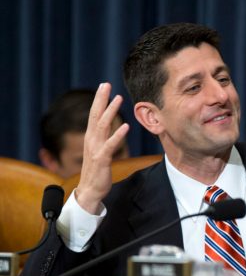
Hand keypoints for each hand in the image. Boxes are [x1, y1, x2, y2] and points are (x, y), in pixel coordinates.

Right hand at [75, 82, 129, 213]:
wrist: (90, 191)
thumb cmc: (97, 171)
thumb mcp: (100, 151)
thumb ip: (105, 138)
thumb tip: (112, 127)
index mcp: (91, 137)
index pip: (94, 114)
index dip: (99, 100)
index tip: (104, 86)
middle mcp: (91, 140)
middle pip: (95, 115)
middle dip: (101, 99)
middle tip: (106, 84)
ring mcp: (95, 149)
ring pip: (102, 126)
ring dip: (110, 111)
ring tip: (118, 98)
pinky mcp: (101, 159)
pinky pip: (110, 145)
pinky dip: (117, 135)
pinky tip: (125, 126)